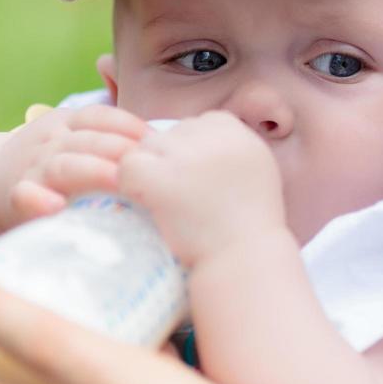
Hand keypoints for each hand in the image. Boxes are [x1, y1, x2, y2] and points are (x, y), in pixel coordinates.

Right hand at [0, 106, 149, 231]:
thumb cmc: (55, 162)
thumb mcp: (78, 136)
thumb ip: (114, 133)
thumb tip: (167, 135)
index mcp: (69, 123)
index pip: (100, 116)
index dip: (128, 125)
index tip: (157, 140)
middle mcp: (52, 141)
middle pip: (88, 139)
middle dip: (119, 148)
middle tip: (148, 164)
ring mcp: (33, 168)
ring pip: (64, 165)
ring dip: (92, 170)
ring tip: (117, 179)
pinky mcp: (16, 198)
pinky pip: (25, 196)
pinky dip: (38, 200)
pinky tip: (56, 206)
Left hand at [117, 110, 286, 267]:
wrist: (244, 259)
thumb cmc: (249, 225)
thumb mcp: (255, 170)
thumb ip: (228, 147)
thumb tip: (189, 130)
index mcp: (238, 132)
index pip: (198, 124)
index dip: (192, 154)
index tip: (202, 185)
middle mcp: (213, 136)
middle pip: (171, 134)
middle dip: (169, 163)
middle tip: (184, 199)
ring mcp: (185, 154)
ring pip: (146, 148)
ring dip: (150, 175)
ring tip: (169, 207)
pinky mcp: (159, 176)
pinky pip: (127, 167)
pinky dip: (130, 187)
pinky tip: (149, 206)